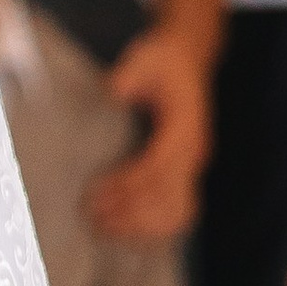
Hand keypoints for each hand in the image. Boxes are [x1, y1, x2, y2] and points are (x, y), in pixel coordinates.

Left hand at [88, 21, 212, 244]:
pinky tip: (124, 228)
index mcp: (186, 125)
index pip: (159, 166)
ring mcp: (192, 165)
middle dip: (129, 210)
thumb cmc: (162, 60)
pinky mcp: (184, 173)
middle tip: (92, 216)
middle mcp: (194, 150)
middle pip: (166, 195)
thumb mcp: (145, 56)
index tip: (98, 192)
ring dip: (140, 224)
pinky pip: (175, 211)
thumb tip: (113, 91)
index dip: (128, 184)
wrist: (188, 60)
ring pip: (175, 211)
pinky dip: (151, 225)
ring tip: (104, 227)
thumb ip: (129, 74)